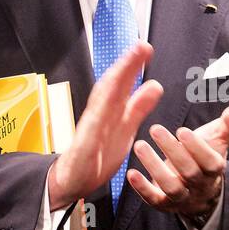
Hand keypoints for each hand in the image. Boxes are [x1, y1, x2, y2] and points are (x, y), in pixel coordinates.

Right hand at [47, 41, 162, 209]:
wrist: (73, 181)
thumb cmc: (98, 154)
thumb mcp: (126, 128)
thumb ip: (138, 107)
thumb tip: (155, 86)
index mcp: (110, 110)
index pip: (121, 83)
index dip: (131, 65)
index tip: (144, 48)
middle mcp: (99, 115)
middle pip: (111, 86)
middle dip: (125, 66)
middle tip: (140, 47)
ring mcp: (89, 130)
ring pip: (100, 103)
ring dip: (112, 85)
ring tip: (125, 68)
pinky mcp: (83, 148)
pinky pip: (90, 131)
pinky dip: (97, 118)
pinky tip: (104, 106)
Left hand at [127, 102, 228, 219]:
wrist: (198, 191)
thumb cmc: (203, 157)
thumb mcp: (217, 141)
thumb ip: (228, 125)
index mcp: (214, 170)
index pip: (210, 162)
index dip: (197, 148)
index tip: (182, 131)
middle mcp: (199, 186)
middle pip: (189, 172)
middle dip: (173, 151)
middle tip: (156, 129)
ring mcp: (181, 198)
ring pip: (171, 187)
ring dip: (155, 167)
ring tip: (140, 145)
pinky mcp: (164, 205)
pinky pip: (154, 200)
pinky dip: (142, 188)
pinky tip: (131, 173)